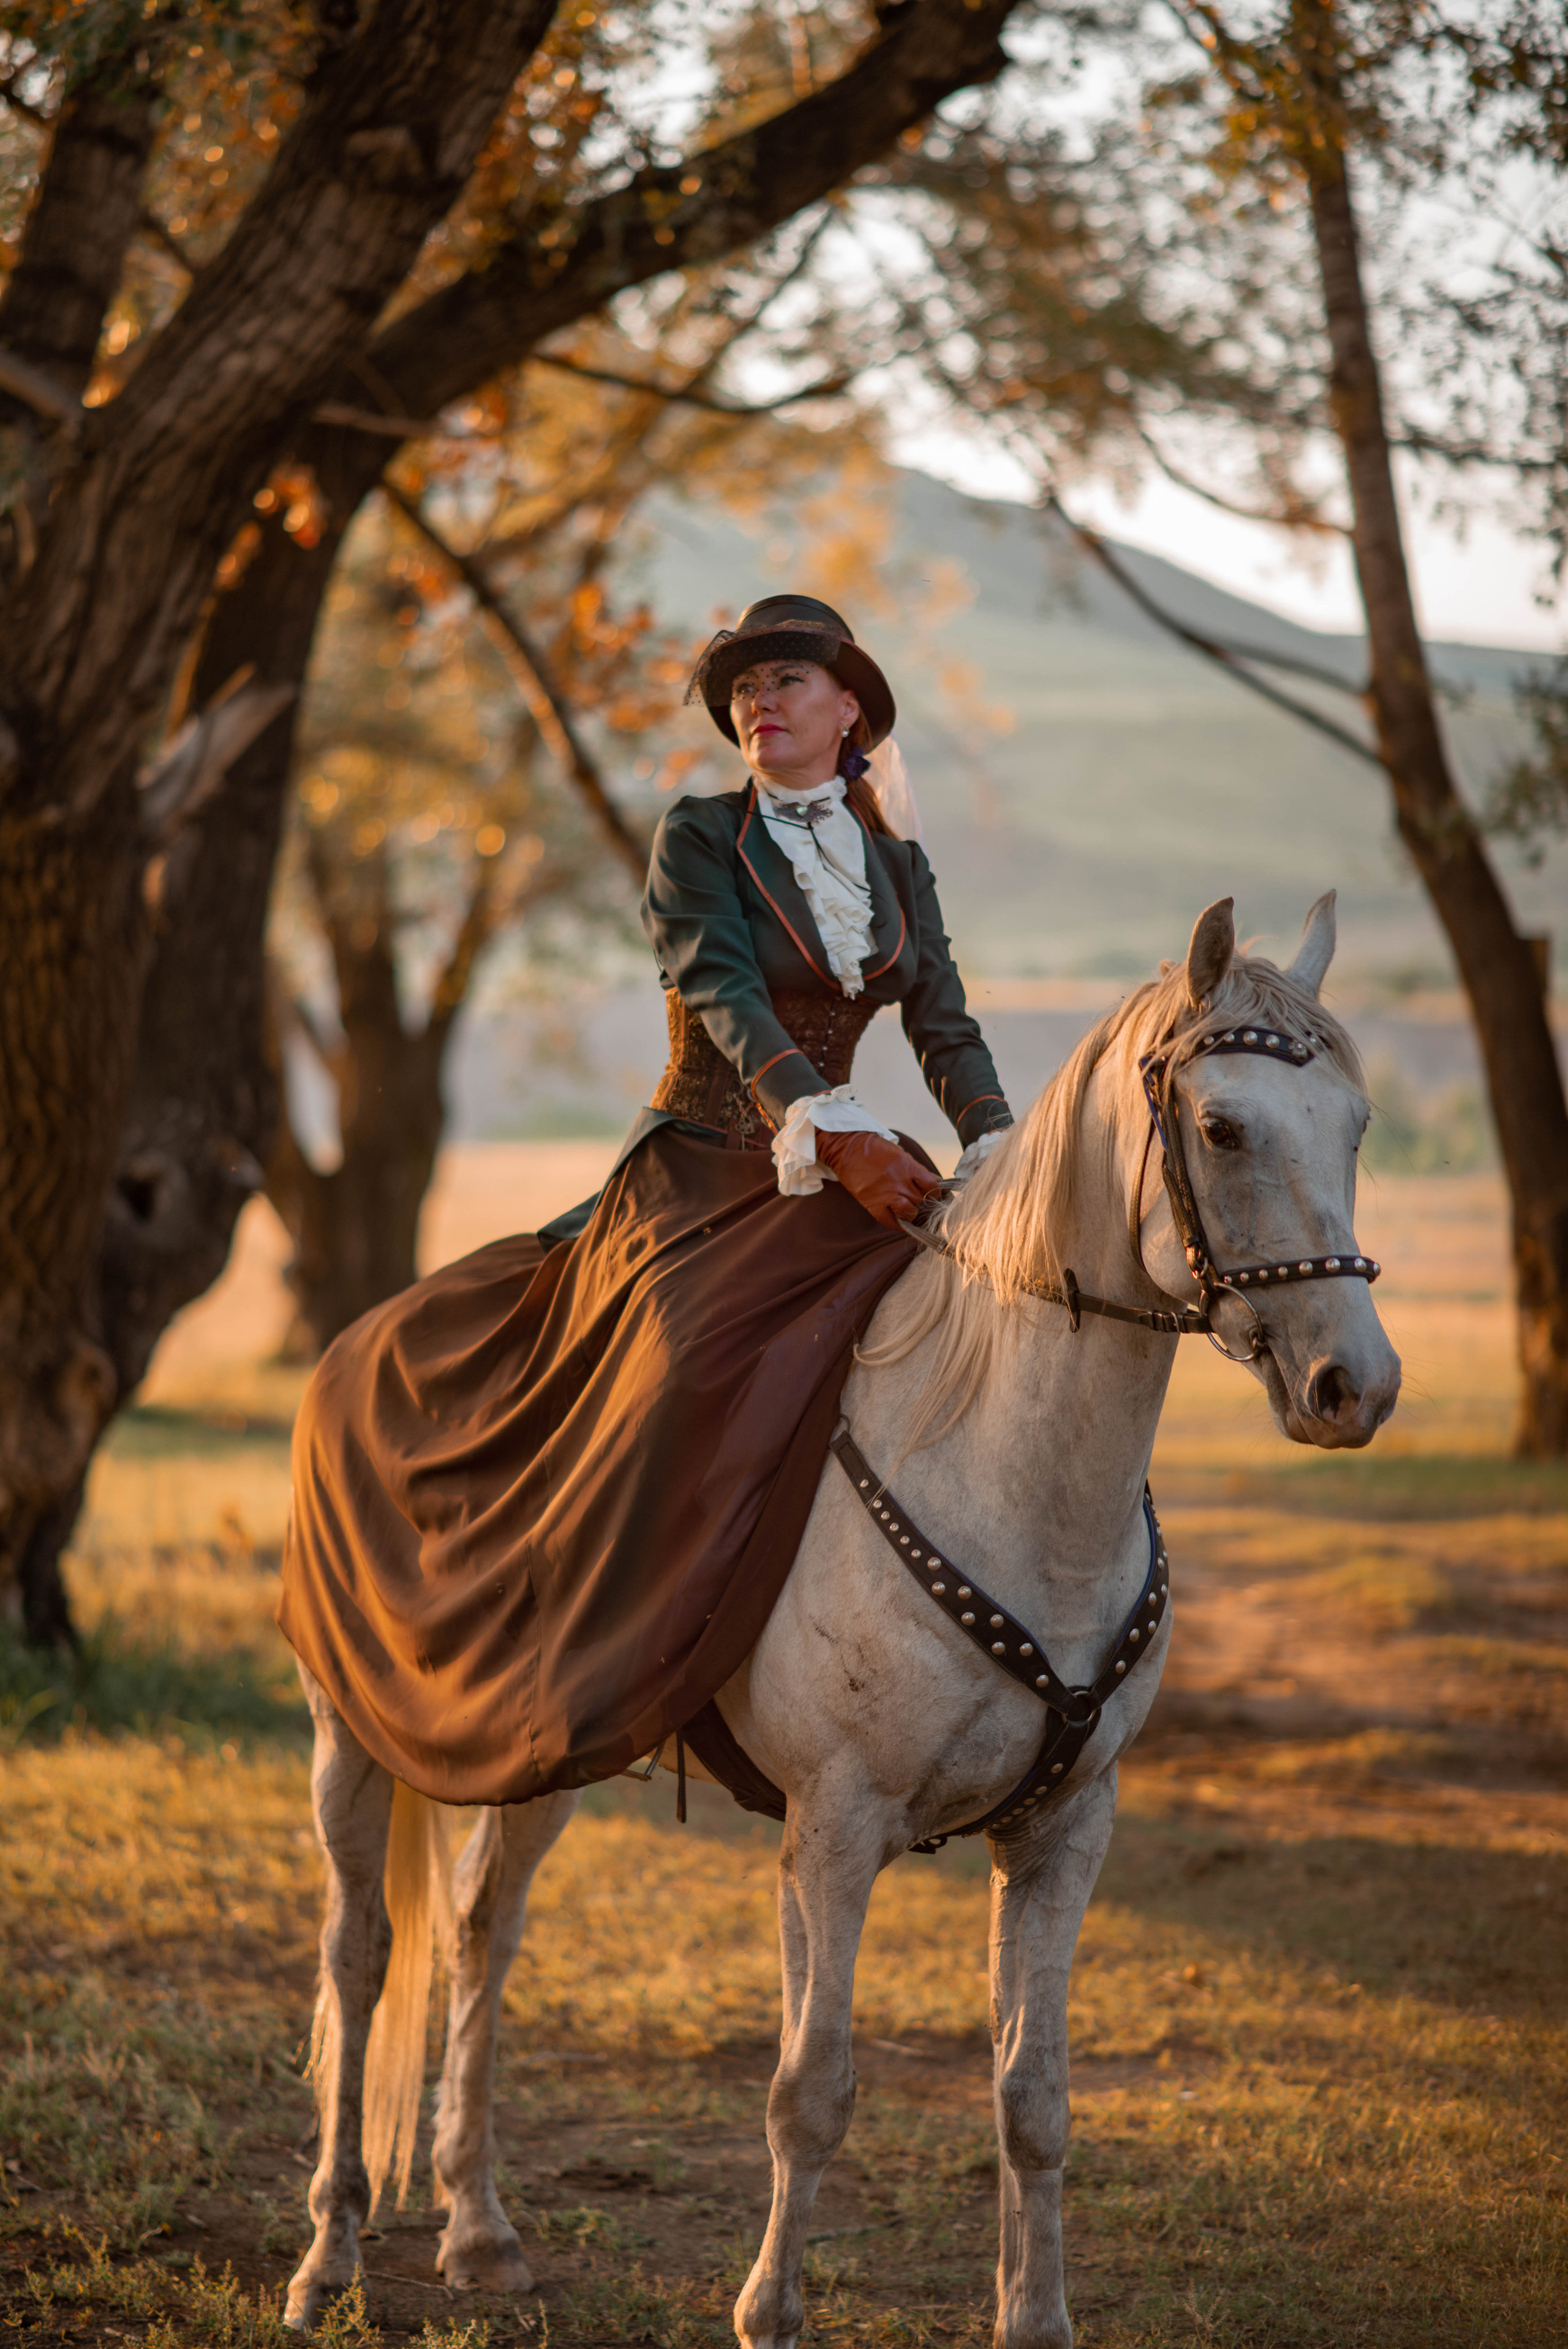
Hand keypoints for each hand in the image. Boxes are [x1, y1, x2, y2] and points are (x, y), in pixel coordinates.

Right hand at [813, 1127, 943, 1231]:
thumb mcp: (900, 1154)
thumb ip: (917, 1169)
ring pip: (909, 1212)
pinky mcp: (872, 1204)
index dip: (936, 1193)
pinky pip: (890, 1221)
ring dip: (912, 1213)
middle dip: (924, 1202)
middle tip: (921, 1202)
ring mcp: (886, 1194)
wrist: (847, 1149)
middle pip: (921, 1200)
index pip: (932, 1186)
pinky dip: (897, 1224)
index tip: (935, 1195)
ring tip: (909, 1210)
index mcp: (908, 1167)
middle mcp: (899, 1182)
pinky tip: (900, 1221)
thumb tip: (934, 1181)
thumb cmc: (875, 1149)